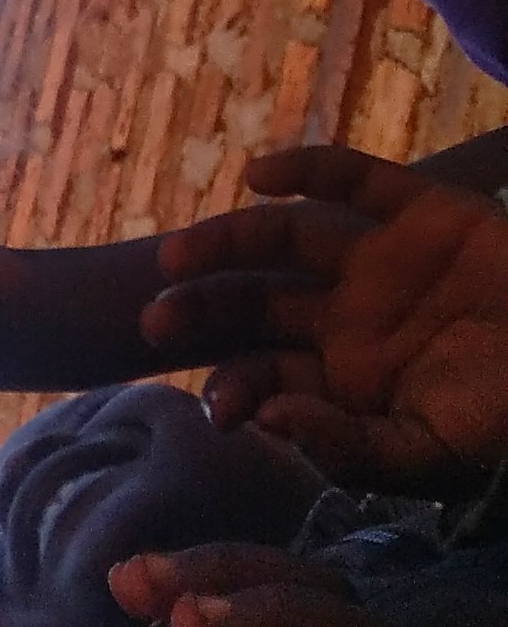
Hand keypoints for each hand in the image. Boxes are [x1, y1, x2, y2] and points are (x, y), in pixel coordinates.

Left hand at [144, 145, 507, 493]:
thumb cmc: (507, 429)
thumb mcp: (429, 457)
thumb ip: (349, 448)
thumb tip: (270, 419)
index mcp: (343, 377)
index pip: (261, 373)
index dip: (230, 384)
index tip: (215, 405)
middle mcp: (349, 316)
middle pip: (252, 304)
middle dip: (200, 311)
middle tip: (153, 322)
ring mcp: (381, 261)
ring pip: (283, 240)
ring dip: (225, 242)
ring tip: (176, 257)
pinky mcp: (423, 212)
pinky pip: (354, 178)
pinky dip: (305, 168)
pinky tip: (257, 176)